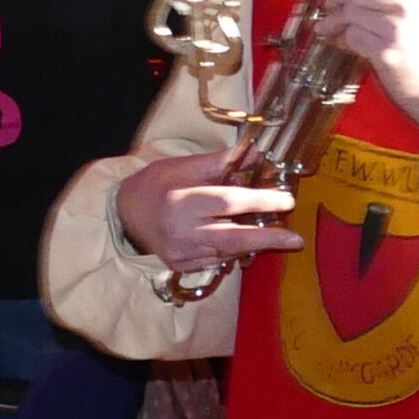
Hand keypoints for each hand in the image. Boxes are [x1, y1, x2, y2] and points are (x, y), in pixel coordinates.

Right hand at [115, 146, 303, 274]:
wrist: (122, 215)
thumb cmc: (153, 185)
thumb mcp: (181, 166)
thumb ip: (218, 163)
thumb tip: (253, 153)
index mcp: (181, 202)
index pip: (227, 202)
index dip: (259, 201)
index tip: (286, 201)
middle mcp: (182, 232)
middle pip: (233, 238)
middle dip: (268, 238)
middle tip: (295, 239)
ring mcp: (181, 253)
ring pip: (227, 252)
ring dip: (254, 245)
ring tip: (279, 237)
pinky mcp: (181, 265)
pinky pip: (215, 261)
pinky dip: (234, 251)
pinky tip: (247, 243)